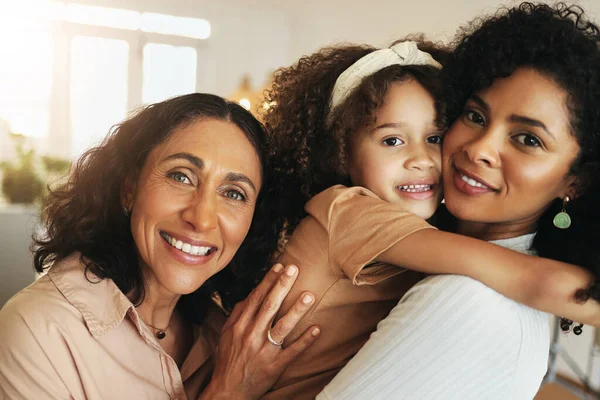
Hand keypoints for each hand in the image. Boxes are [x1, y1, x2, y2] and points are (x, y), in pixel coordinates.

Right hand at [201, 263, 319, 399]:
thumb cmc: (228, 361)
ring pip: (282, 327)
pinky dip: (305, 340)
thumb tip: (250, 295)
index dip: (268, 281)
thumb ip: (237, 314)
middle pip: (269, 306)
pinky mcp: (275, 366)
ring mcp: (264, 351)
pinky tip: (316, 329)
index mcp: (240, 326)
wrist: (227, 391)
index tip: (279, 266)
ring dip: (296, 310)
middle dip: (281, 286)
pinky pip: (292, 351)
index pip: (256, 298)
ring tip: (309, 295)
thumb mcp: (226, 335)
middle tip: (294, 269)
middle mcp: (252, 335)